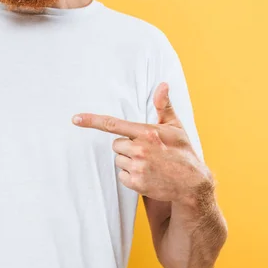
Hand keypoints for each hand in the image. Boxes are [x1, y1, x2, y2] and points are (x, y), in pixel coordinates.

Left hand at [72, 83, 212, 205]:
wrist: (192, 183)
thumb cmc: (182, 152)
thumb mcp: (175, 127)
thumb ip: (164, 105)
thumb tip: (162, 84)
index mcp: (147, 133)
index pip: (113, 124)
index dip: (92, 121)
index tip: (76, 119)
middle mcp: (140, 149)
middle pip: (115, 144)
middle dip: (127, 146)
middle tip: (146, 151)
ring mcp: (138, 167)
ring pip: (119, 160)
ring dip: (129, 161)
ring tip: (149, 164)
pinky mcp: (136, 183)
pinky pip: (122, 175)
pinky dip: (131, 176)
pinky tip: (147, 175)